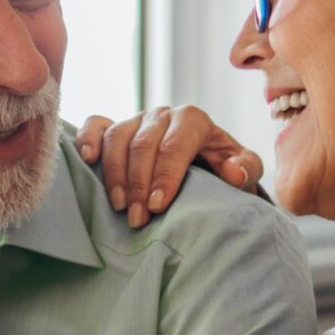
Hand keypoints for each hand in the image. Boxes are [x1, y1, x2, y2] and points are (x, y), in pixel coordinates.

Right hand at [75, 106, 262, 227]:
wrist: (205, 163)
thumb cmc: (222, 169)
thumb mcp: (244, 170)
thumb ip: (246, 168)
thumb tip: (233, 172)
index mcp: (193, 120)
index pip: (175, 145)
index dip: (165, 175)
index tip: (158, 207)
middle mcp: (162, 116)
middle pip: (143, 144)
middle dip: (139, 184)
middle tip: (138, 219)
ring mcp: (136, 120)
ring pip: (117, 137)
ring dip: (114, 174)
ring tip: (118, 206)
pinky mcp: (116, 128)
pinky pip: (97, 125)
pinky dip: (89, 139)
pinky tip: (88, 160)